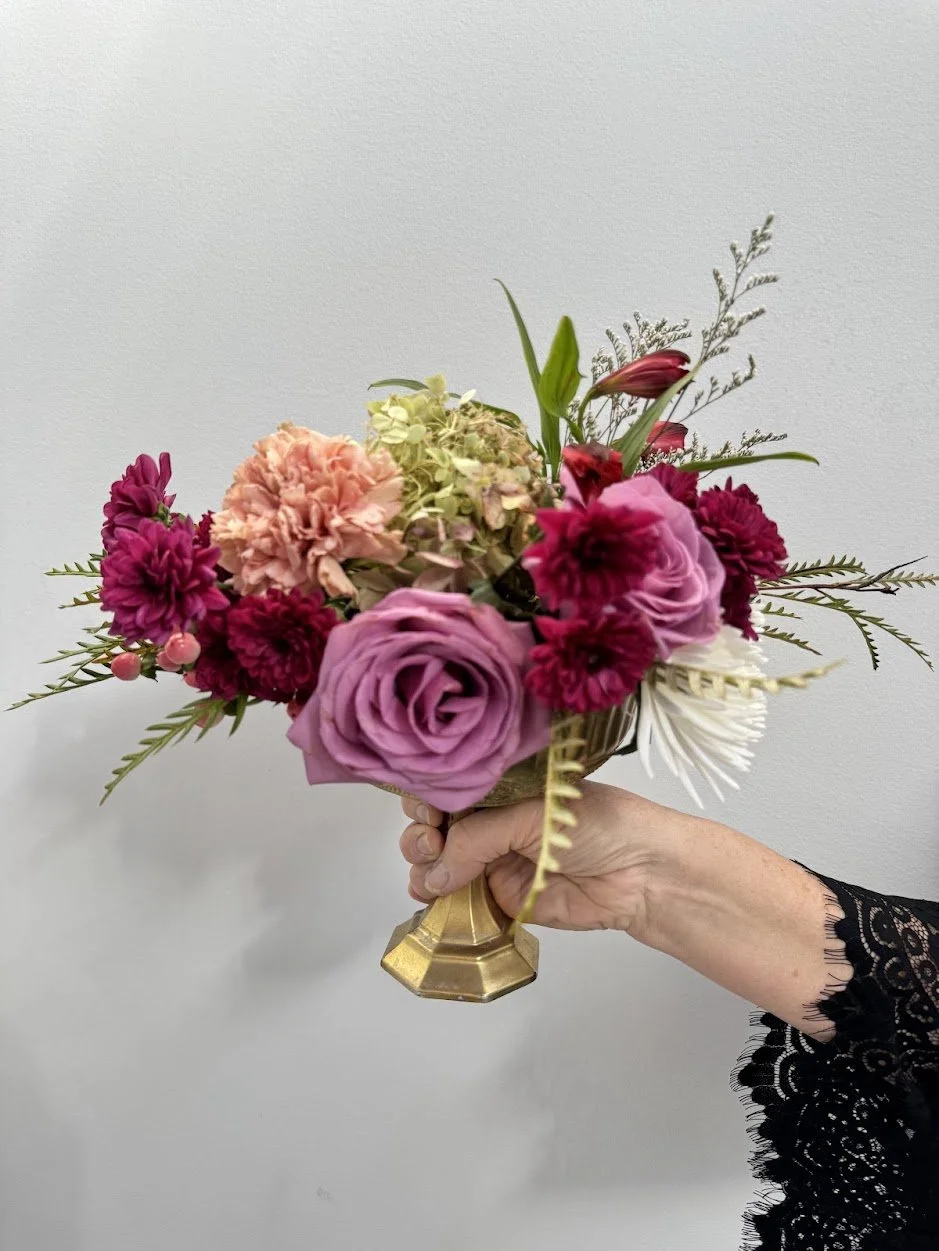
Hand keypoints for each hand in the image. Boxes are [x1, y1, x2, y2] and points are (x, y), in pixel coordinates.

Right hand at [398, 781, 839, 1033]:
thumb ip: (476, 839)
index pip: (447, 787)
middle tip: (429, 845)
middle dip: (421, 835)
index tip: (424, 812)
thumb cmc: (600, 824)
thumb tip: (432, 872)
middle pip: (434, 826)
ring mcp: (495, 859)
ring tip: (430, 876)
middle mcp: (493, 818)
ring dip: (424, 869)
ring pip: (439, 865)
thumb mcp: (531, 815)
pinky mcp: (503, 897)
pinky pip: (460, 900)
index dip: (427, 798)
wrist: (642, 873)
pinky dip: (440, 902)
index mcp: (501, 783)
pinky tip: (432, 899)